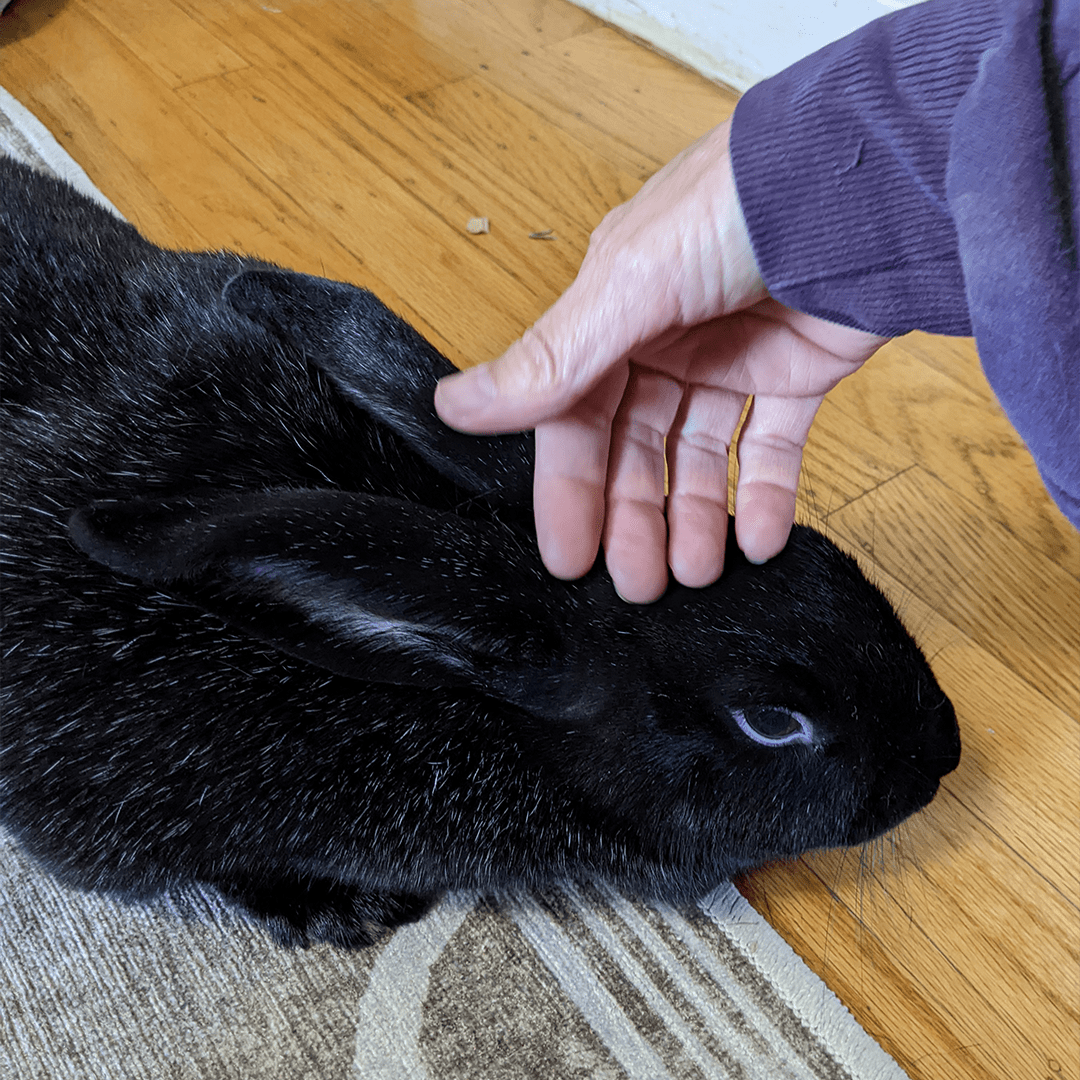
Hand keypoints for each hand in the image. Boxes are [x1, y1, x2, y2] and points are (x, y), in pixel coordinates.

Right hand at [435, 118, 888, 602]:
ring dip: (694, 516)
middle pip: (636, 450)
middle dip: (635, 517)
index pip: (575, 421)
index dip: (571, 490)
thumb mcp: (627, 286)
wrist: (865, 179)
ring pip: (700, 455)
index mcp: (611, 317)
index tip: (569, 558)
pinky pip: (772, 446)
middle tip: (638, 585)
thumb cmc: (736, 207)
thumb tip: (456, 405)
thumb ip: (551, 360)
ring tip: (697, 573)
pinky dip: (765, 495)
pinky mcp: (797, 370)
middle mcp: (665, 339)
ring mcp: (731, 356)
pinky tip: (758, 539)